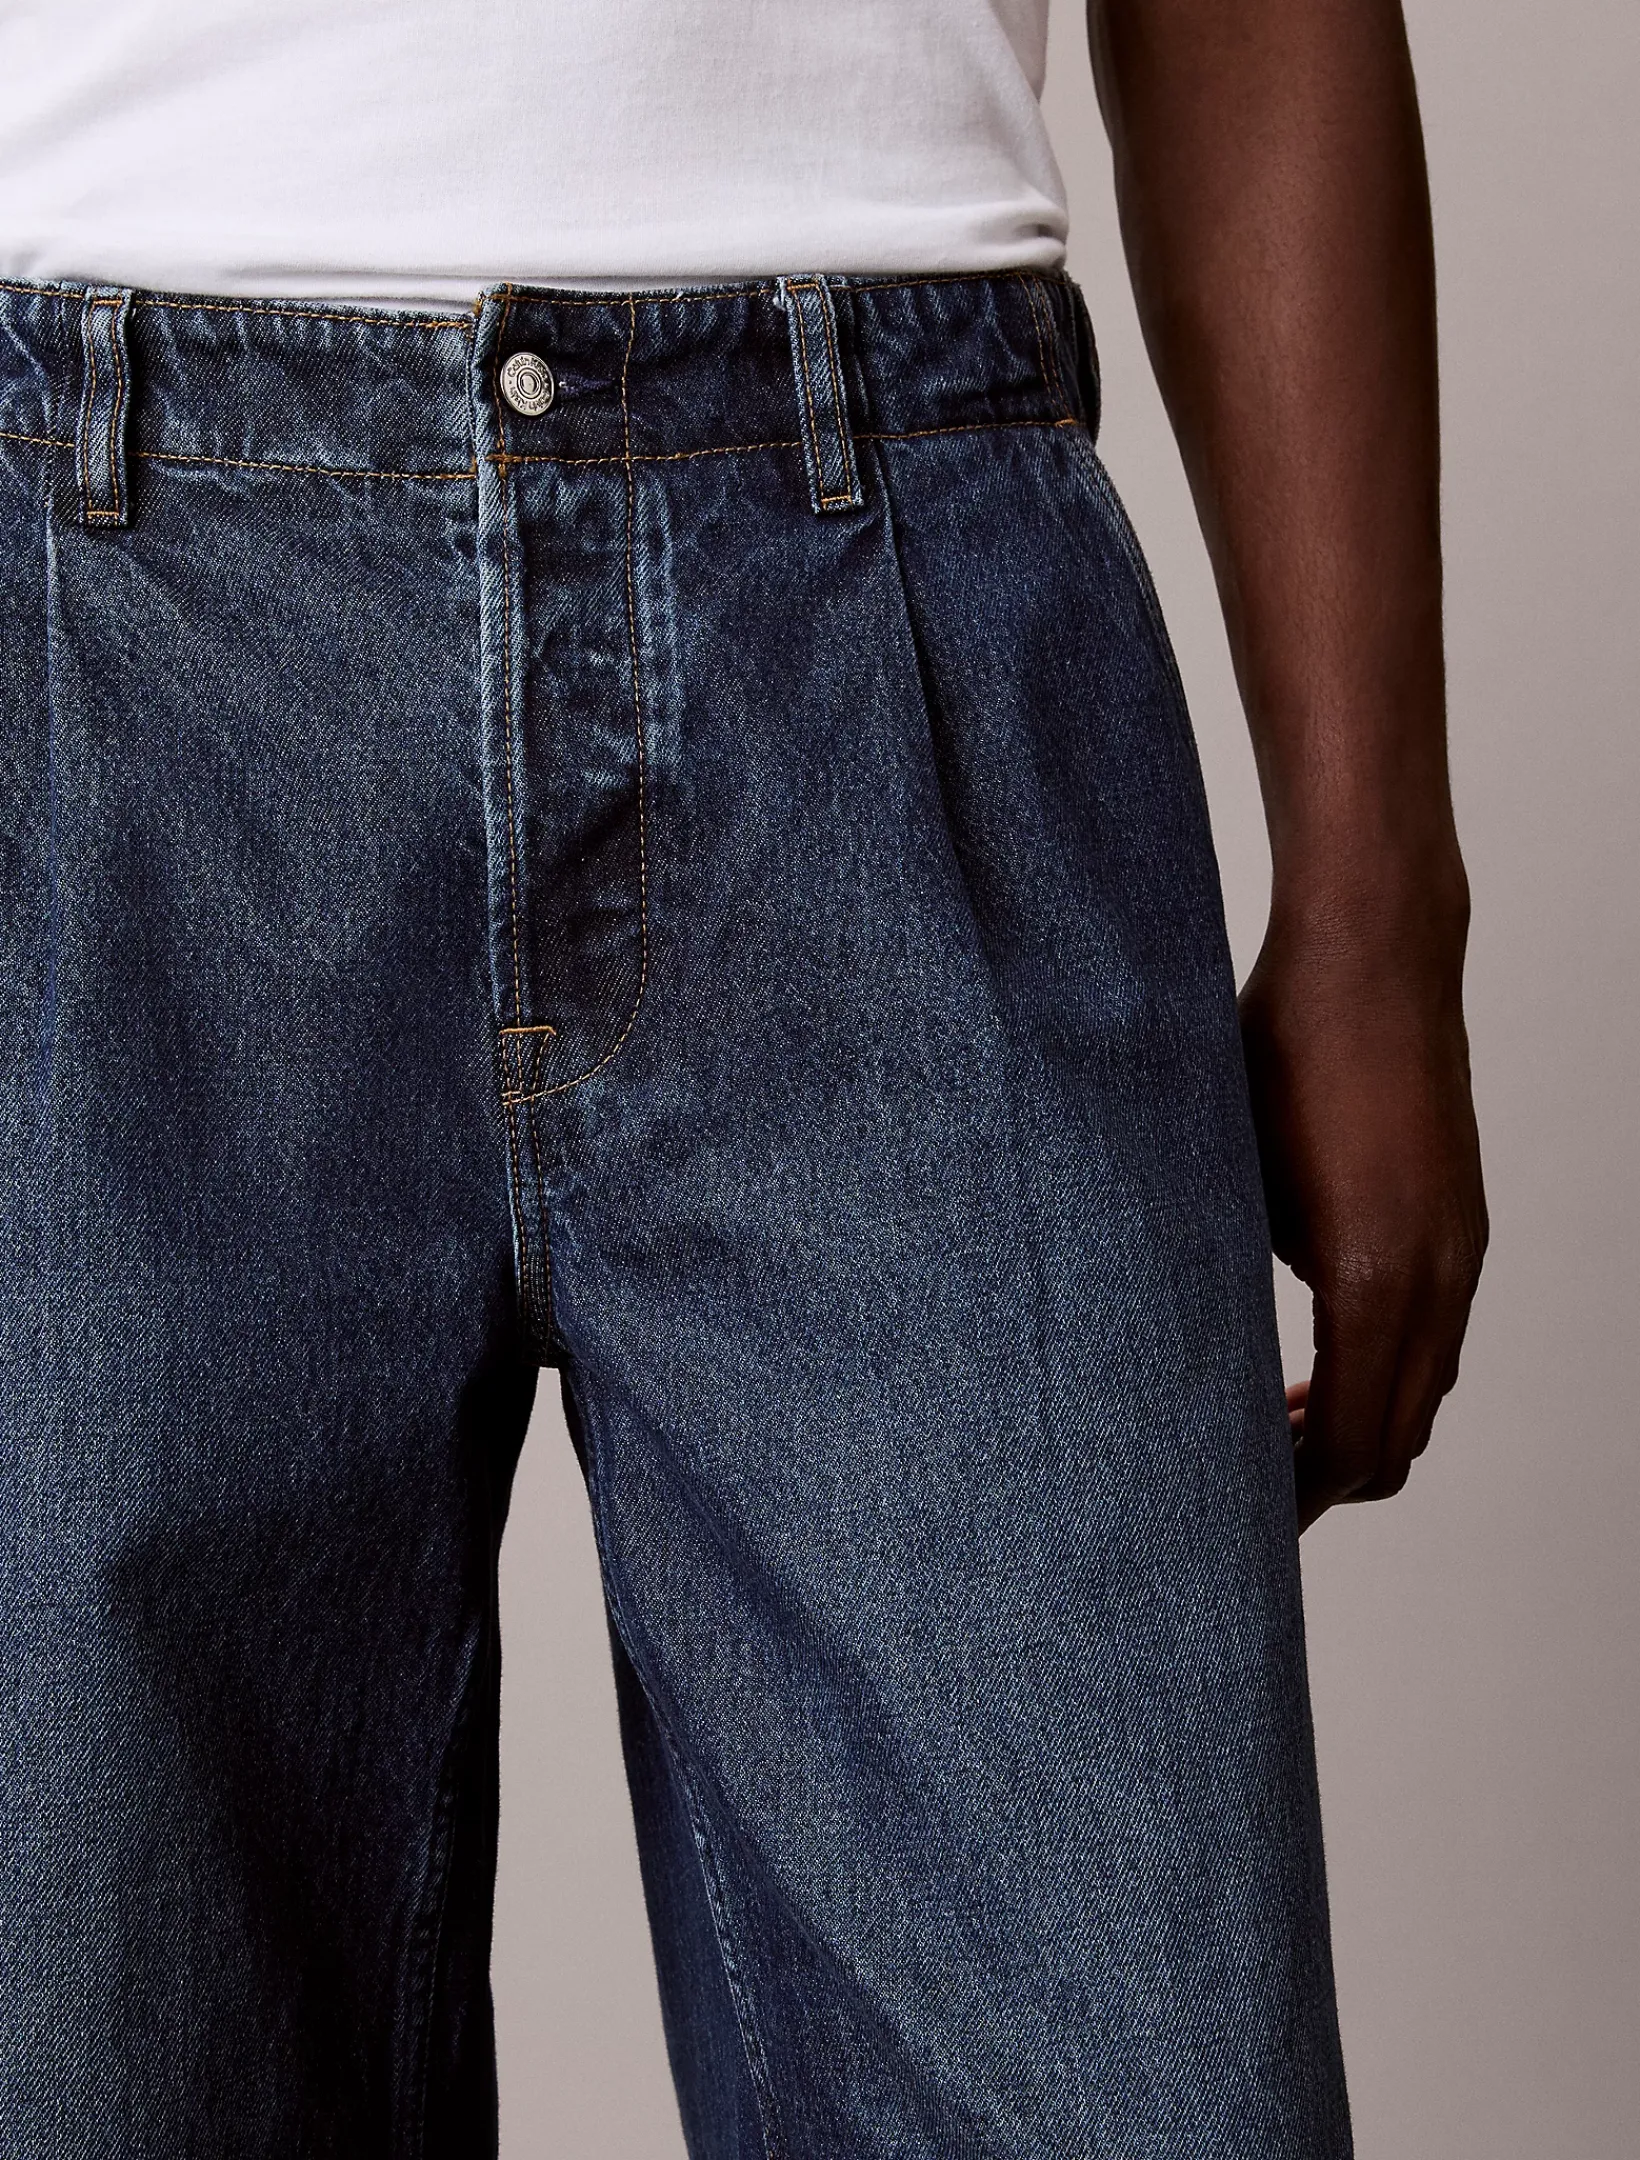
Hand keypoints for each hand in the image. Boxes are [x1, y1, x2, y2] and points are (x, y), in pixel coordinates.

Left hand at [1239, 895, 1487, 1531]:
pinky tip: (1315, 1354)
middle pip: (1399, 1439)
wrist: (1373, 958)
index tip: (1237, 1519)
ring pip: (1425, 1391)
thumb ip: (1230, 1286)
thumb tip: (1202, 1368)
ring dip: (1358, 1426)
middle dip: (1326, 1481)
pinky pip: (1435, 1336)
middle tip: (1247, 1491)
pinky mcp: (1461, 1220)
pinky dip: (1383, 1372)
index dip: (1295, 1499)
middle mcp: (1439, 1276)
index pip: (1352, 1444)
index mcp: (1375, 1279)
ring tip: (1276, 1428)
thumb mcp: (1227, 1180)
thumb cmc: (1279, 1053)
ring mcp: (1462, 1248)